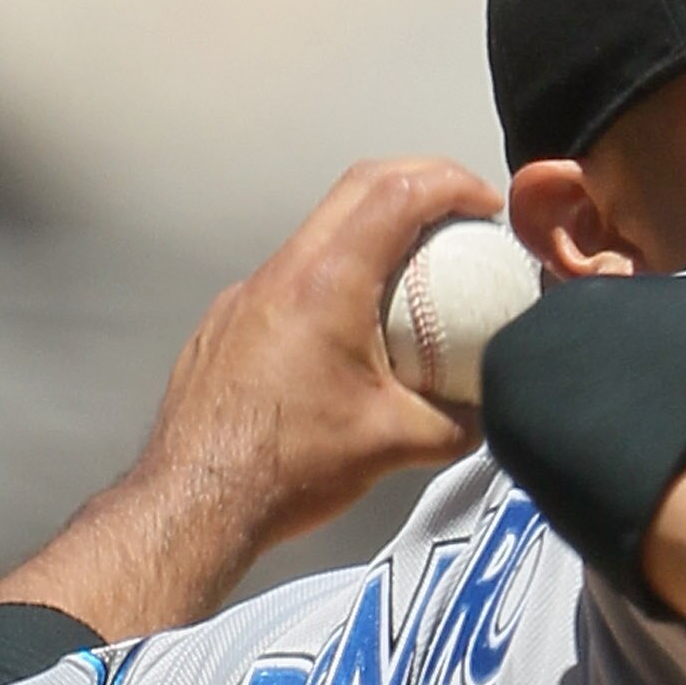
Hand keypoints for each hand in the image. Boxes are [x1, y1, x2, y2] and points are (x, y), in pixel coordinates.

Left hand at [0, 157, 499, 633]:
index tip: (486, 205)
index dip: (453, 184)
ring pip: (319, 231)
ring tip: (414, 270)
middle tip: (460, 212)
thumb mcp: (393, 445)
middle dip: (418, 182)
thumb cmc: (285, 469)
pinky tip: (352, 329)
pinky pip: (291, 277)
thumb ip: (457, 423)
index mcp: (326, 283)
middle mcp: (282, 272)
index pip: (398, 193)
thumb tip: (489, 412)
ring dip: (373, 230)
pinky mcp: (228, 323)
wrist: (196, 502)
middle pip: (357, 188)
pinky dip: (335, 276)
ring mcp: (247, 294)